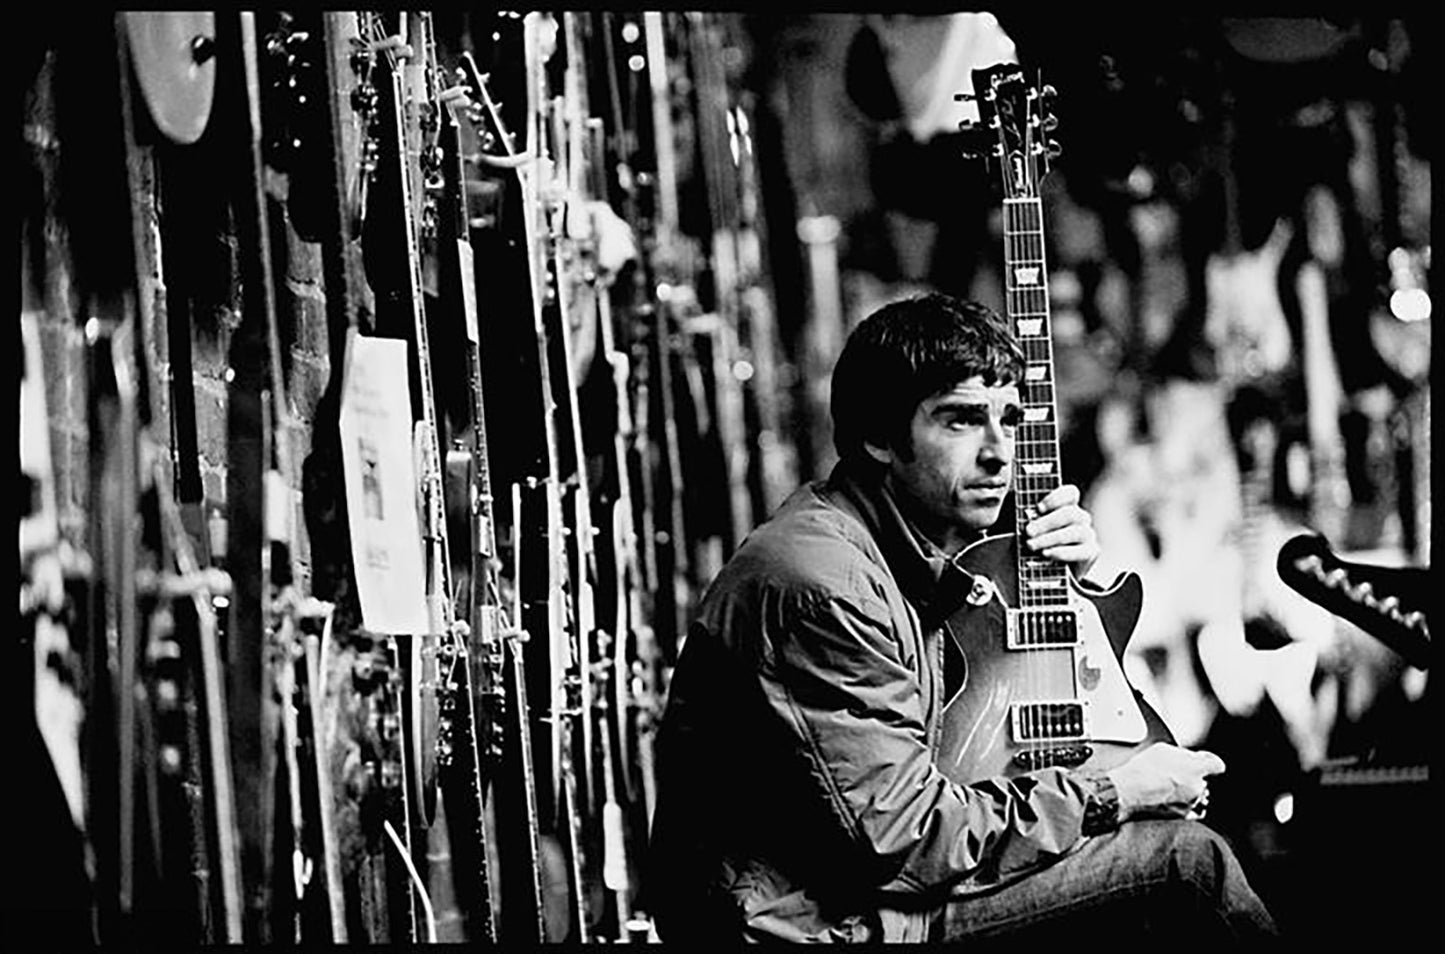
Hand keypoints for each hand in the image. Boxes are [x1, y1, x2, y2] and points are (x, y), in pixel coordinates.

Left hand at [1024, 484, 1099, 578]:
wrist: (1048, 572)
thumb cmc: (1037, 545)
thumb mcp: (1030, 531)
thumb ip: (1028, 521)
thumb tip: (1018, 518)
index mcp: (1066, 506)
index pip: (1070, 493)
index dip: (1056, 498)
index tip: (1039, 508)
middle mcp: (1080, 518)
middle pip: (1070, 513)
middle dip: (1046, 522)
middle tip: (1028, 532)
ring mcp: (1087, 534)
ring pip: (1075, 531)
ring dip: (1050, 538)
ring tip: (1032, 546)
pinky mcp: (1090, 552)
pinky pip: (1080, 551)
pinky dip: (1062, 552)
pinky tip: (1047, 554)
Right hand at [1106, 742, 1224, 821]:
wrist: (1128, 792)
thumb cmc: (1142, 771)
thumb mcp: (1163, 750)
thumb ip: (1183, 754)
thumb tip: (1190, 758)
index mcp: (1197, 768)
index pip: (1217, 765)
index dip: (1209, 762)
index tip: (1203, 761)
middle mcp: (1198, 787)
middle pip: (1203, 779)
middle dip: (1192, 776)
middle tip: (1175, 772)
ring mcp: (1191, 803)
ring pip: (1195, 794)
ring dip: (1186, 790)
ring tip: (1166, 786)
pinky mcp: (1182, 816)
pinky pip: (1188, 808)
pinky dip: (1181, 803)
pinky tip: (1166, 798)